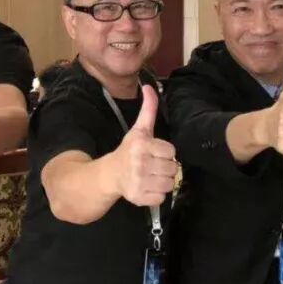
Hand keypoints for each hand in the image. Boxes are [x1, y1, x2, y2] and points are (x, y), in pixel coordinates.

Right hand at [115, 85, 177, 207]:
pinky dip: (156, 195)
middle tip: (152, 166)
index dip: (164, 153)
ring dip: (162, 182)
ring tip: (150, 176)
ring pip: (169, 184)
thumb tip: (149, 86)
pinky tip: (146, 187)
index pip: (171, 151)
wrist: (109, 174)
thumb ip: (148, 109)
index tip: (153, 153)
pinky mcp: (138, 197)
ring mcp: (138, 181)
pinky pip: (161, 198)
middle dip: (165, 167)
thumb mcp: (139, 129)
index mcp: (142, 144)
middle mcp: (139, 162)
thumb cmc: (128, 151)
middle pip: (172, 168)